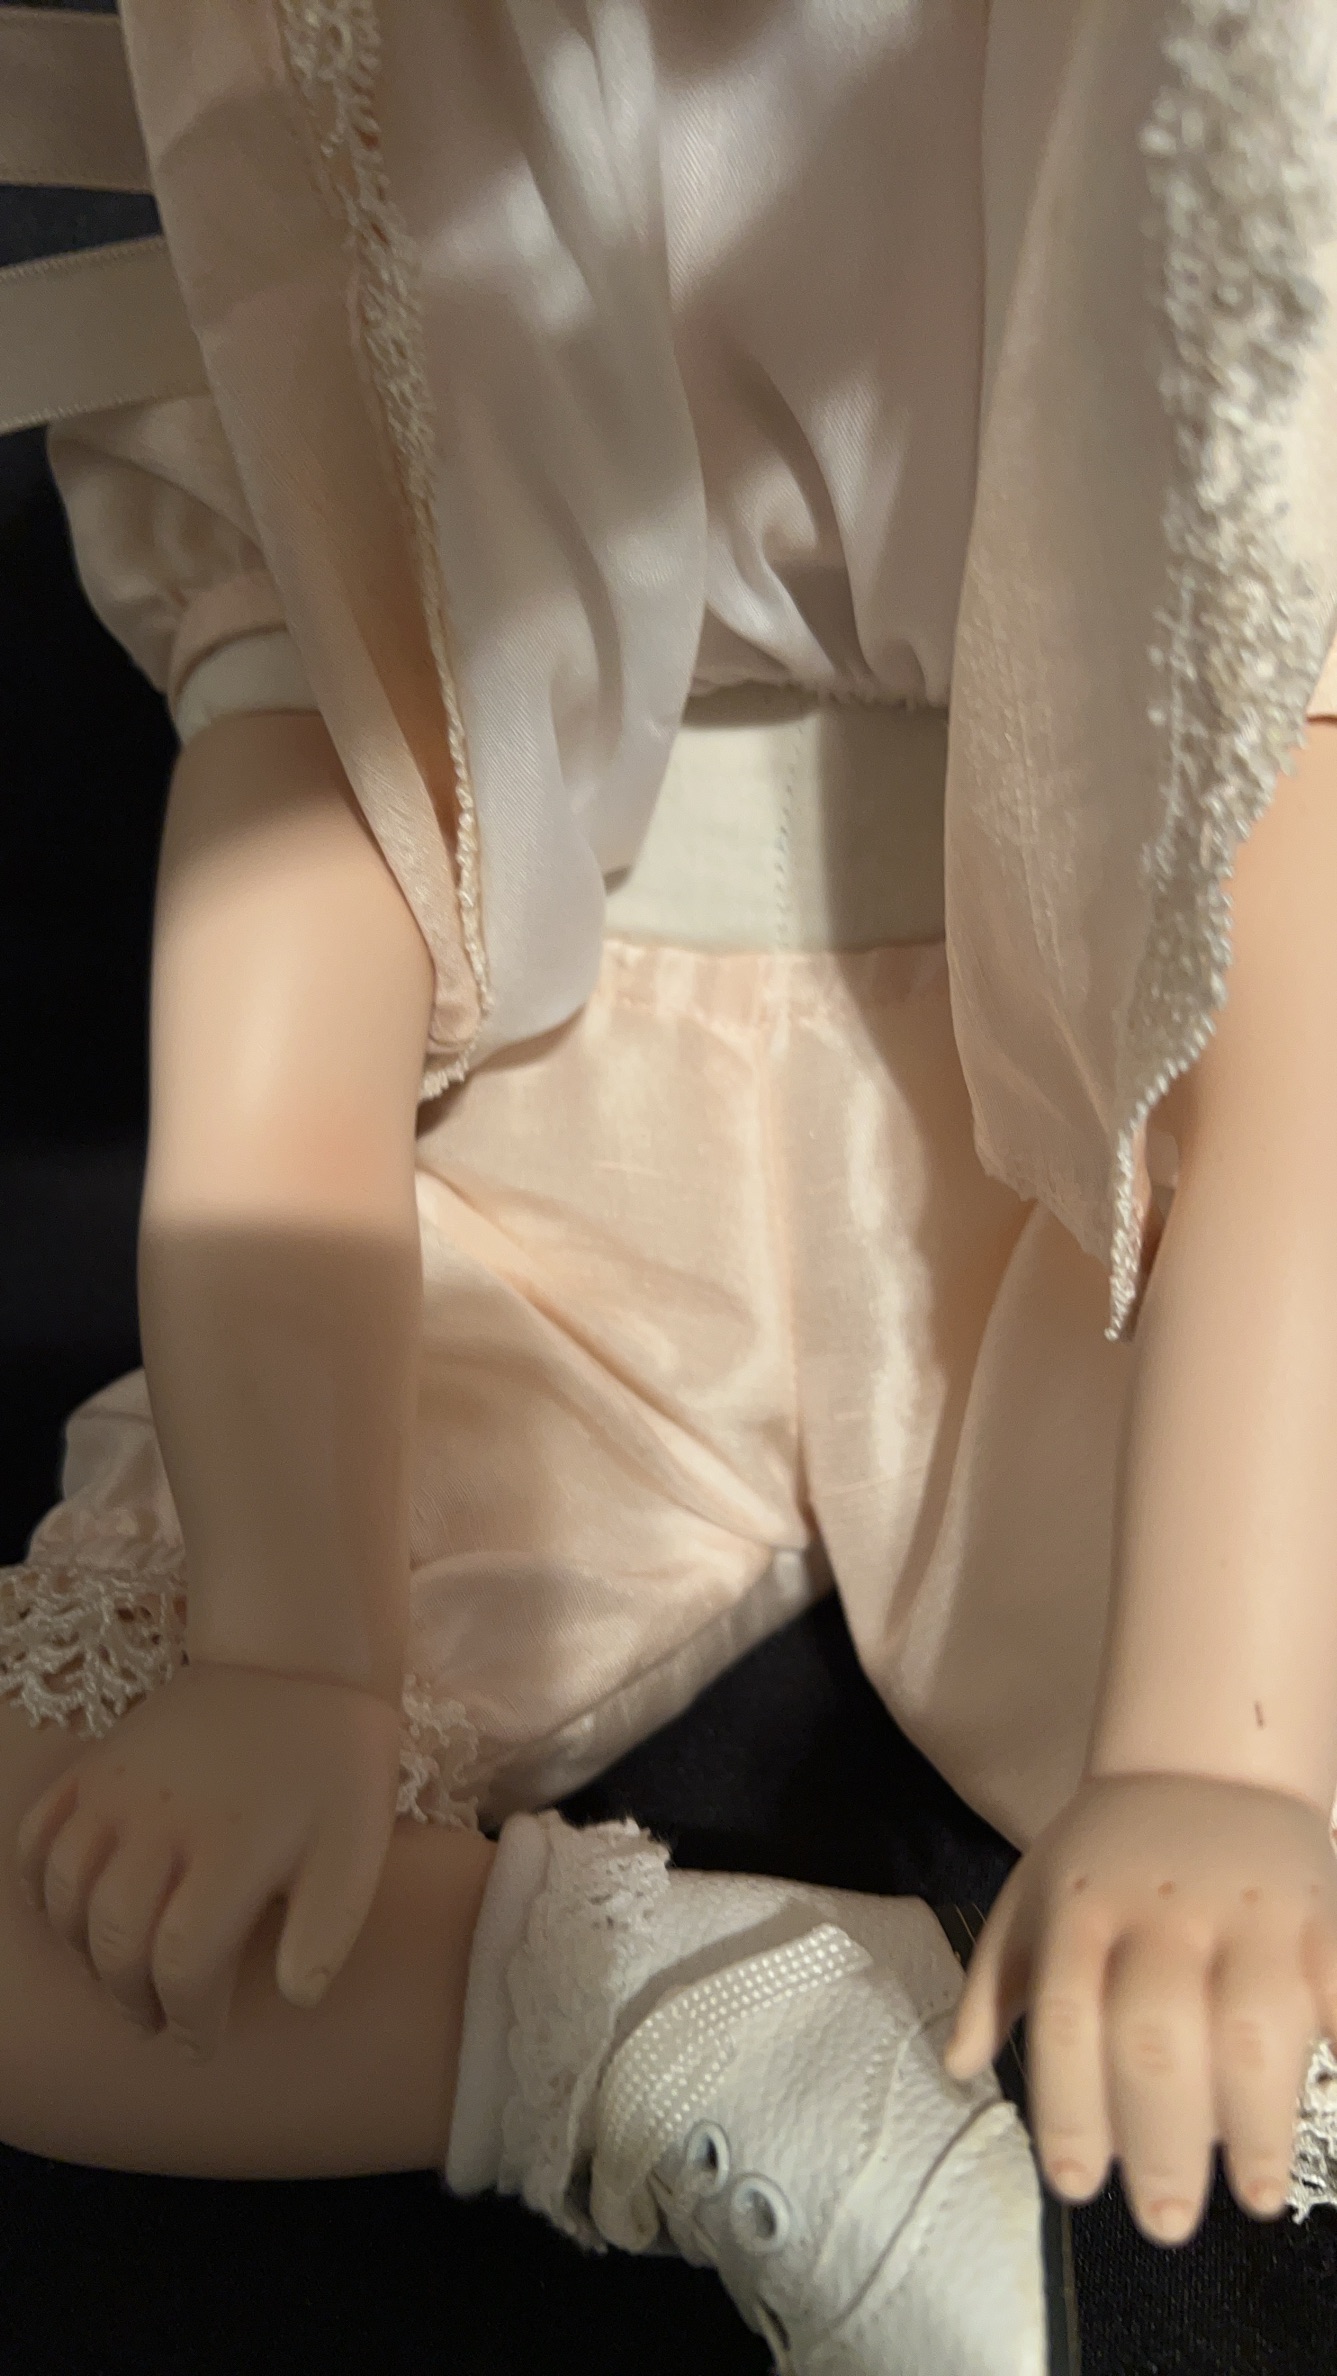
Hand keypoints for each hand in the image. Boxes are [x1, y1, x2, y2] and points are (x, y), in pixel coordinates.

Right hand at [14, 1659, 402, 2059]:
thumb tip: (295, 1998)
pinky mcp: (95, 1765)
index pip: (184, 1963)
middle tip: (159, 2021)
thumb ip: (329, 1929)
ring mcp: (118, 1788)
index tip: (202, 2043)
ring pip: (69, 1895)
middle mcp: (164, 1820)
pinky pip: (39, 1836)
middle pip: (117, 1940)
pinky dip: (41, 1885)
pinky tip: (73, 1915)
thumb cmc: (334, 1764)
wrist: (293, 1664)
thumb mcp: (358, 1844)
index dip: (188, 2020)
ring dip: (86, 1953)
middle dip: (135, 2000)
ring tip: (123, 1977)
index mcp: (234, 1846)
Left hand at [943, 1772, 1336, 2242]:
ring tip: (1250, 2193)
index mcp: (1081, 1911)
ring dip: (1253, 2119)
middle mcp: (1161, 1913)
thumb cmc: (1109, 1853)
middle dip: (1159, 2139)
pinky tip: (1335, 2096)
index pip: (1065, 2019)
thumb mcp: (1032, 1897)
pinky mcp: (1319, 1918)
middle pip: (1157, 2036)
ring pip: (1251, 2025)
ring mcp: (1246, 1914)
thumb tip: (957, 2066)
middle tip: (1163, 2220)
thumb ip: (994, 1983)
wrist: (1206, 1763)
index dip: (1068, 2108)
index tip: (1077, 2187)